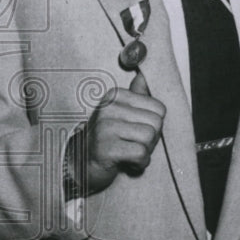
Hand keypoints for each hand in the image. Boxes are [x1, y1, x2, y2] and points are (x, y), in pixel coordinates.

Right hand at [66, 71, 164, 196]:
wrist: (80, 163)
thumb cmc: (108, 139)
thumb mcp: (122, 114)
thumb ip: (136, 97)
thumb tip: (144, 76)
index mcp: (115, 95)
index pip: (159, 108)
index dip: (153, 125)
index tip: (136, 132)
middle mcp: (109, 107)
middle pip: (156, 123)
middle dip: (151, 140)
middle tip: (133, 145)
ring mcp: (105, 127)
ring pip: (149, 137)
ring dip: (145, 152)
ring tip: (129, 153)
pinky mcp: (106, 148)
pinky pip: (140, 153)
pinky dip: (140, 164)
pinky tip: (128, 163)